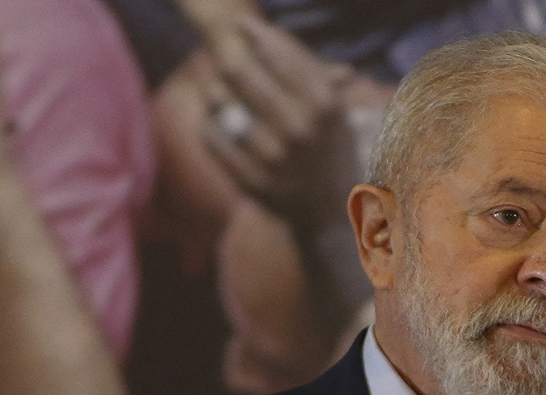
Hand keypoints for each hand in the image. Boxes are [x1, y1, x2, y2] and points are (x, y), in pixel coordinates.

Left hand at [196, 7, 359, 220]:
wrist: (331, 216)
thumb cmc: (330, 155)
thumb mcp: (334, 115)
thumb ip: (312, 76)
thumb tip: (272, 36)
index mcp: (324, 106)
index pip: (282, 55)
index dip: (258, 36)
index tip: (243, 26)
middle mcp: (301, 130)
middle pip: (246, 74)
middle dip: (231, 60)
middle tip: (225, 57)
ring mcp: (276, 158)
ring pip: (226, 106)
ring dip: (216, 94)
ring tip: (217, 91)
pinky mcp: (254, 182)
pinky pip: (216, 141)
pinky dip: (210, 128)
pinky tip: (213, 122)